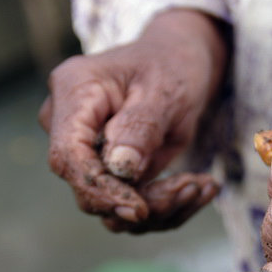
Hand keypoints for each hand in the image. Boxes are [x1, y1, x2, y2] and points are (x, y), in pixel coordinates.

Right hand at [39, 9, 228, 231]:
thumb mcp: (165, 90)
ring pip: (110, 207)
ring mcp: (82, 152)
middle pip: (89, 188)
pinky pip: (128, 206)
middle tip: (195, 185)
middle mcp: (66, 125)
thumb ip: (141, 127)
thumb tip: (119, 169)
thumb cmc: (171, 66)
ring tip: (206, 184)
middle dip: (145, 200)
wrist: (178, 62)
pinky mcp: (105, 173)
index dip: (100, 189)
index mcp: (73, 92)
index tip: (140, 209)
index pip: (68, 156)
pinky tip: (202, 186)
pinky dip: (167, 205)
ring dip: (162, 207)